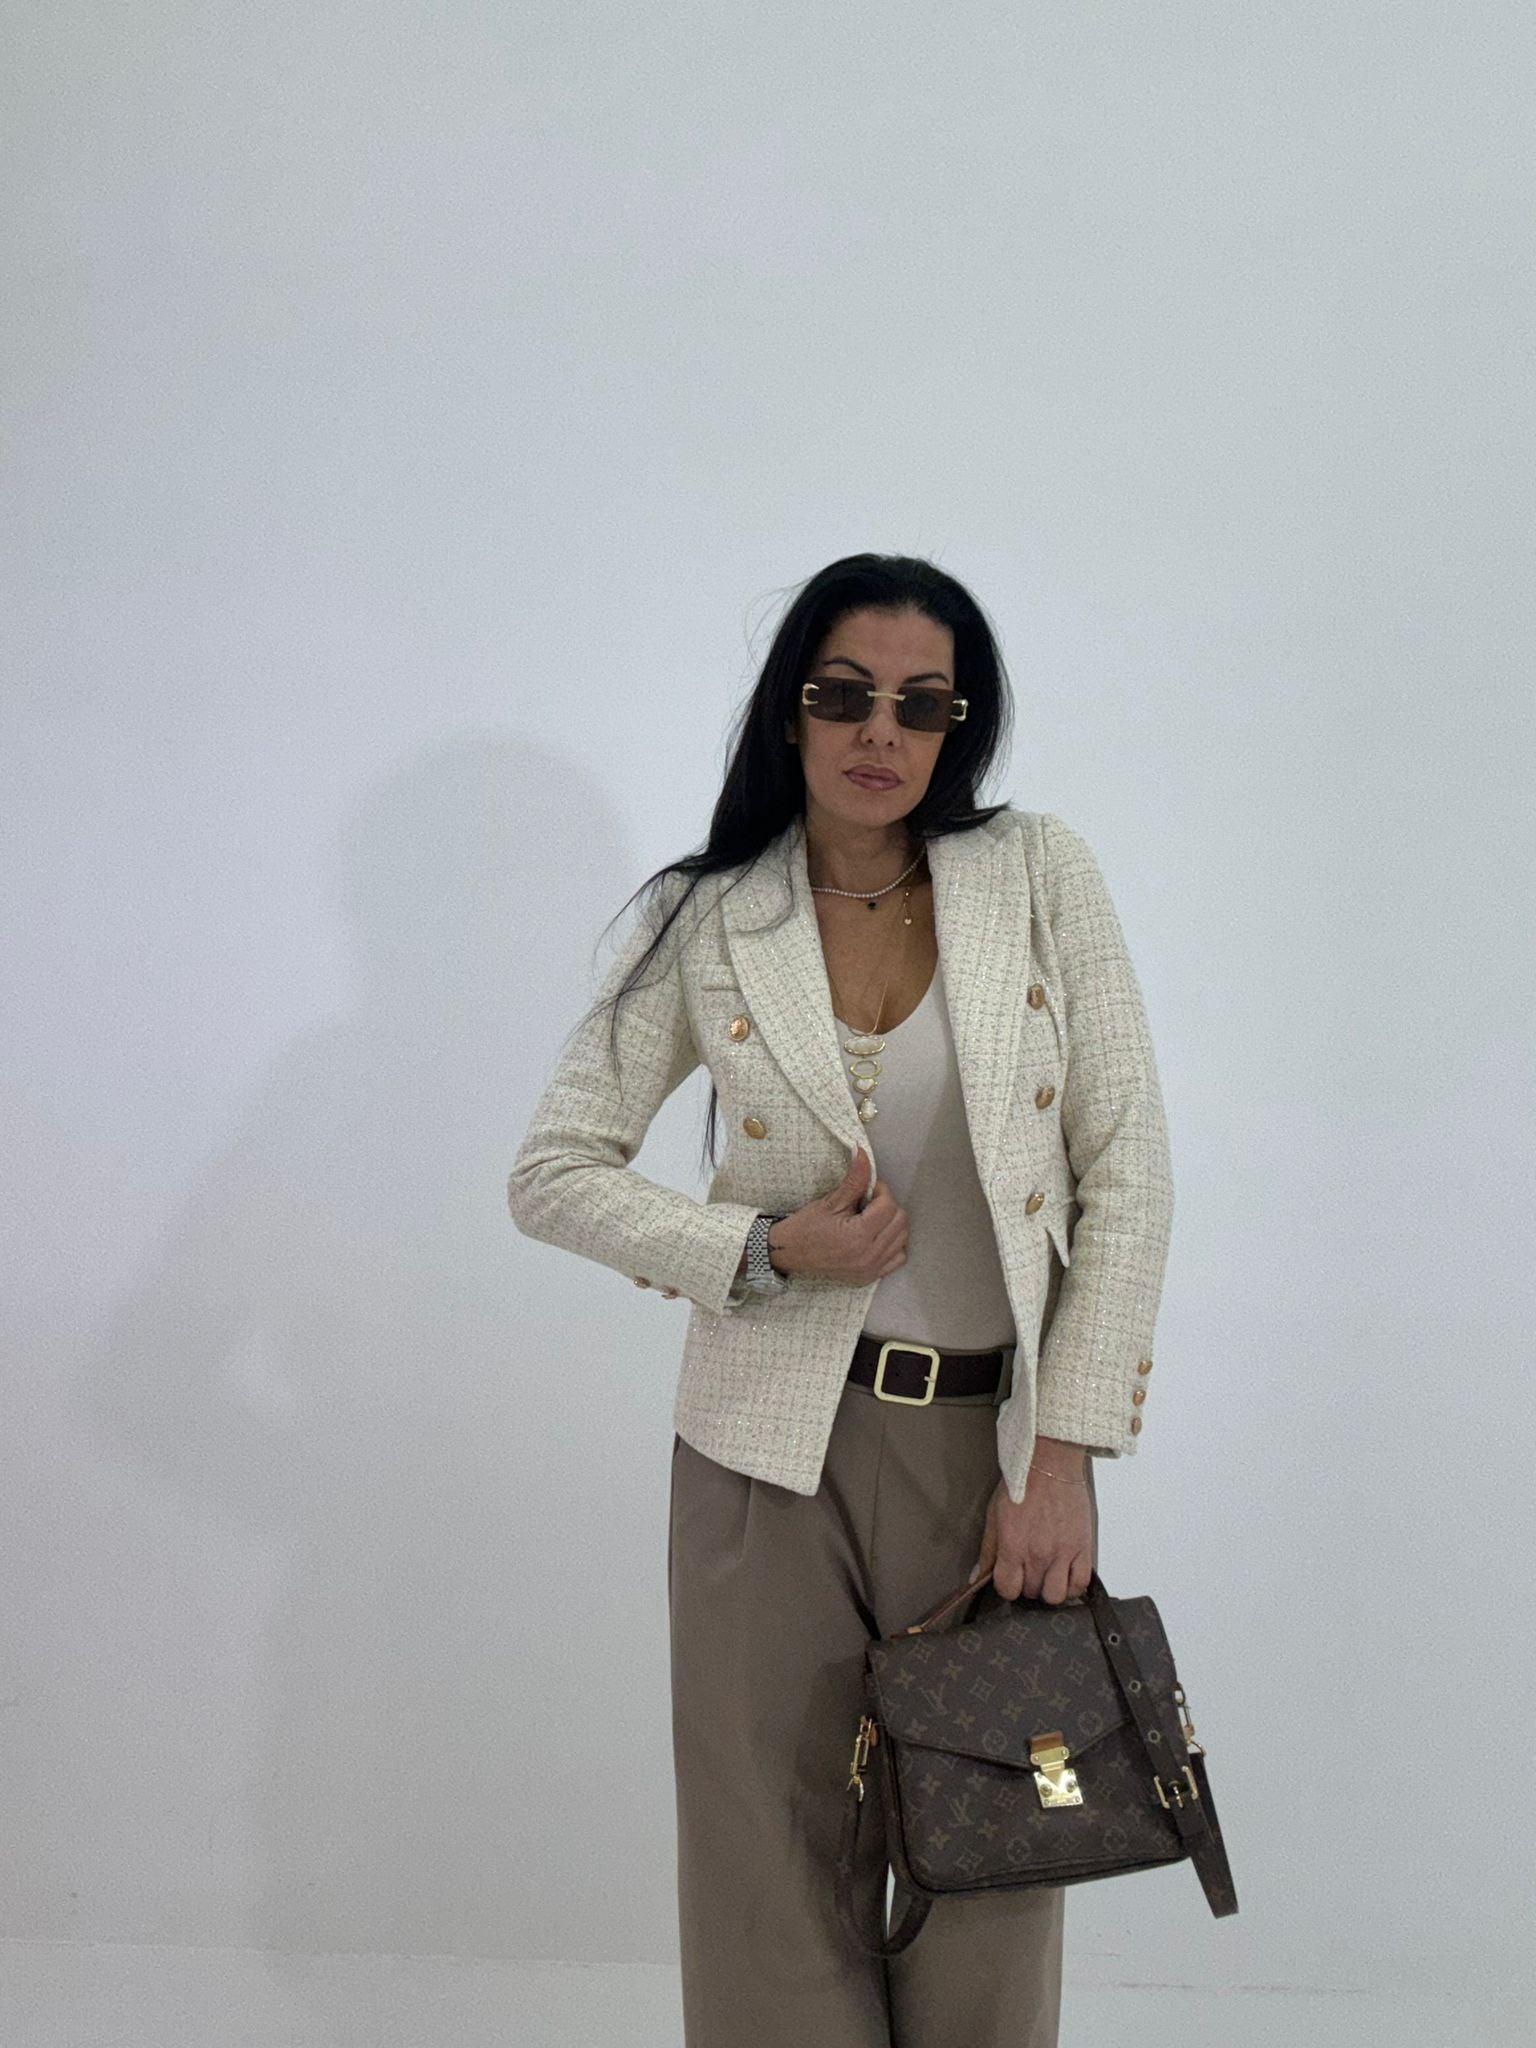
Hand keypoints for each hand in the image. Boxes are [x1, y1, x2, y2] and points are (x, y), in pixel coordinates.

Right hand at [766, 1144, 907, 1288]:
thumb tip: (862, 1153)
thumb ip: (854, 1179)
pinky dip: (892, 1245)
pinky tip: (876, 1237)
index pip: (889, 1206)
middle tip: (868, 1203)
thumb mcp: (830, 1201)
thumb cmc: (806, 1227)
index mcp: (858, 1236)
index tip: (867, 1190)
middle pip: (900, 1222)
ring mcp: (870, 1269)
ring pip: (902, 1239)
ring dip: (891, 1224)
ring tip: (871, 1219)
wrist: (789, 1253)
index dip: (880, 1191)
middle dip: (888, 1206)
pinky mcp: (870, 1276)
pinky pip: (897, 1258)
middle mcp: (868, 1256)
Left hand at [968, 1455, 1094, 1603]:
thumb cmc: (1022, 1484)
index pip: (1007, 1589)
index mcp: (1013, 1546)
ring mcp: (1062, 1552)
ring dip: (1050, 1589)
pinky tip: (1066, 1574)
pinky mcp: (1082, 1546)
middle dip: (1027, 1585)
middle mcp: (1038, 1554)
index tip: (1009, 1577)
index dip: (1007, 1586)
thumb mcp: (994, 1515)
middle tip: (1028, 1569)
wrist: (1050, 1463)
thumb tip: (978, 1576)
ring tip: (1047, 1575)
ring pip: (1056, 1595)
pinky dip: (1073, 1585)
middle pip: (1031, 1593)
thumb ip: (988, 1550)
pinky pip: (1081, 1582)